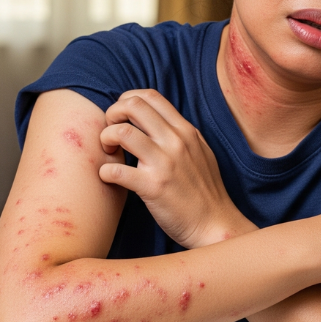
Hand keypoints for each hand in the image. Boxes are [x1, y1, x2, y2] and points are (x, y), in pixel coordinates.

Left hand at [98, 89, 253, 248]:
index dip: (127, 100)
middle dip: (112, 114)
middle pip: (133, 106)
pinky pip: (117, 170)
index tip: (121, 117)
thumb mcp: (200, 152)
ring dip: (105, 138)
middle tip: (110, 132)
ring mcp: (164, 163)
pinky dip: (105, 171)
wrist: (215, 225)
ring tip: (109, 152)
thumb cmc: (205, 191)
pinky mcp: (153, 187)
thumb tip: (155, 121)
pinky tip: (109, 176)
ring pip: (121, 132)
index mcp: (185, 131)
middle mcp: (175, 141)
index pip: (150, 96)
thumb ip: (179, 135)